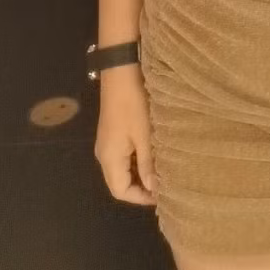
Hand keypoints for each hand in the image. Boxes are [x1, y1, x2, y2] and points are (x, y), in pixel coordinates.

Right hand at [94, 67, 155, 206]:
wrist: (121, 72)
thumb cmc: (134, 105)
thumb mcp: (145, 135)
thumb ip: (148, 164)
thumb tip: (154, 189)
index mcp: (109, 159)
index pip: (120, 191)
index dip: (140, 197)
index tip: (162, 195)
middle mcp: (104, 154)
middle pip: (120, 182)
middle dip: (141, 187)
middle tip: (165, 185)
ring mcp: (107, 143)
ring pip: (122, 169)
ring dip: (140, 173)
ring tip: (162, 172)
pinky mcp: (112, 133)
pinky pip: (123, 156)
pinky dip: (137, 161)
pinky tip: (153, 156)